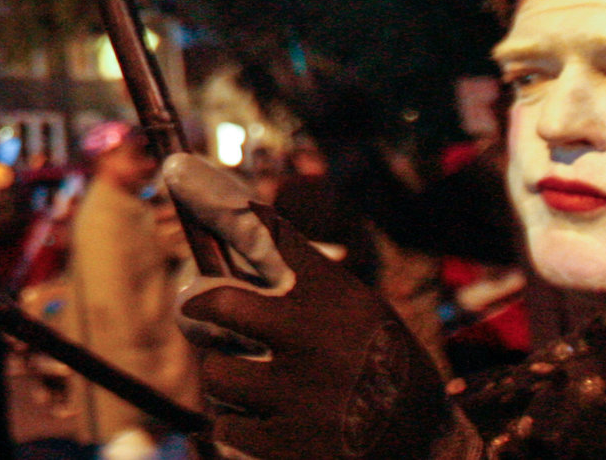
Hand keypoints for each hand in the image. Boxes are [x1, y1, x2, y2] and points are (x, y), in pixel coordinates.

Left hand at [162, 154, 473, 459]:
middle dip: (199, 307)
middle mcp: (314, 341)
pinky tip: (263, 418)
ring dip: (224, 375)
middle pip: (218, 303)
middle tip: (196, 311)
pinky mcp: (286, 445)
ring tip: (252, 380)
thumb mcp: (357, 307)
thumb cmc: (379, 362)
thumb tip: (237, 220)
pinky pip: (224, 425)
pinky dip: (235, 422)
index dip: (220, 205)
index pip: (268, 238)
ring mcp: (299, 397)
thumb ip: (302, 274)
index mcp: (336, 301)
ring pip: (215, 371)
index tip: (180, 172)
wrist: (426, 444)